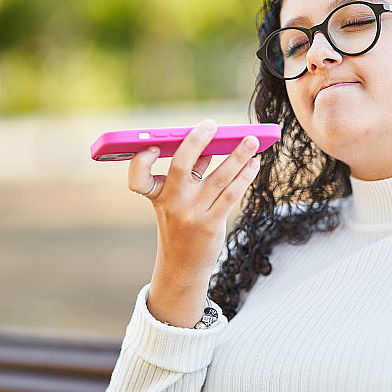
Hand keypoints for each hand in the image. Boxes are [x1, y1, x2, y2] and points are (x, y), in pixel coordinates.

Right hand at [127, 119, 259, 326]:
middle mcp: (171, 203)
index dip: (140, 161)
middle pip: (181, 165)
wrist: (182, 267)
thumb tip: (213, 146)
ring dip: (237, 156)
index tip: (151, 147)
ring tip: (252, 141)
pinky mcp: (210, 224)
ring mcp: (191, 214)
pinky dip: (244, 176)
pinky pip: (231, 194)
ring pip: (218, 178)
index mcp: (156, 195)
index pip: (138, 177)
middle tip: (212, 124)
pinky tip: (253, 165)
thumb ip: (190, 174)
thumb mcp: (175, 201)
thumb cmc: (180, 225)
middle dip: (197, 141)